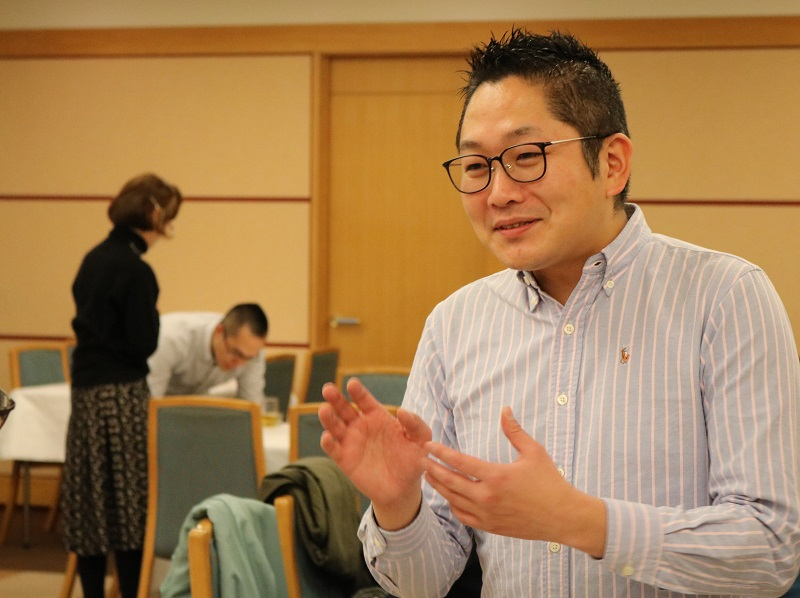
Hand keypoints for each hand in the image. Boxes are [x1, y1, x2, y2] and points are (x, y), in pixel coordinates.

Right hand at [319, 378, 431, 528]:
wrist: (403, 489)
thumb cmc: (412, 459)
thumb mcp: (420, 440)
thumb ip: (415, 424)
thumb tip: (402, 411)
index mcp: (377, 416)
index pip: (365, 400)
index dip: (358, 392)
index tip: (352, 383)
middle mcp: (361, 426)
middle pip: (344, 409)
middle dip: (335, 398)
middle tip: (328, 389)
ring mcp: (351, 442)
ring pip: (335, 426)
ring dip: (328, 418)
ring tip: (324, 410)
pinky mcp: (345, 460)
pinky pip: (333, 449)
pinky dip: (328, 443)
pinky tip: (327, 437)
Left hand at [423, 406, 606, 556]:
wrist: (563, 517)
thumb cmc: (550, 482)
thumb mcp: (534, 452)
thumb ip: (515, 431)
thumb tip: (505, 409)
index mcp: (497, 476)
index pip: (460, 462)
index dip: (441, 453)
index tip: (429, 445)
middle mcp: (488, 497)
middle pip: (450, 482)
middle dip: (432, 469)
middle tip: (421, 459)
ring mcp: (488, 514)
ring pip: (453, 500)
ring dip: (439, 487)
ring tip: (429, 475)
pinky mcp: (491, 527)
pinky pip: (463, 516)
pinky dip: (453, 505)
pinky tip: (449, 496)